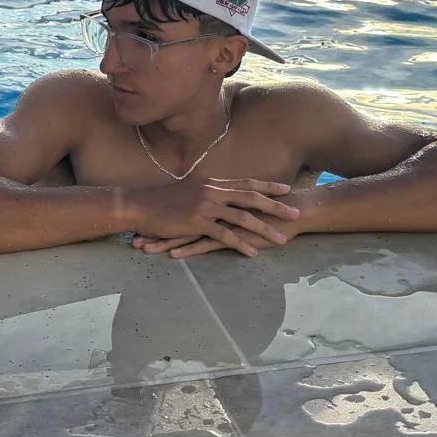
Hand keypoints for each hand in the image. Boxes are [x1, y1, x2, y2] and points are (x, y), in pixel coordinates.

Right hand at [130, 178, 300, 257]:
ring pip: (242, 218)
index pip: (246, 183)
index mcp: (212, 184)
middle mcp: (213, 192)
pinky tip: (253, 253)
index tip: (286, 189)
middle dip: (276, 206)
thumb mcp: (189, 191)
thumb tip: (222, 196)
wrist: (140, 204)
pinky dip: (240, 245)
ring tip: (282, 239)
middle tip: (295, 213)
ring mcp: (206, 207)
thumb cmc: (163, 200)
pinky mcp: (197, 223)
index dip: (267, 186)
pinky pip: (224, 235)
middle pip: (251, 197)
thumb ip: (208, 192)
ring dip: (265, 229)